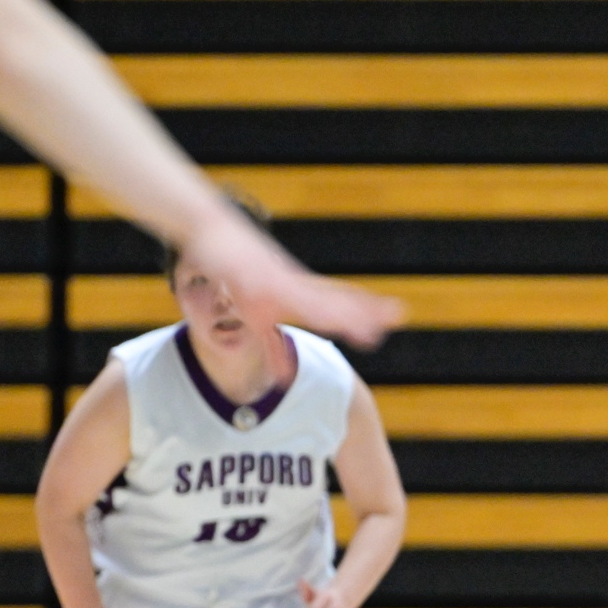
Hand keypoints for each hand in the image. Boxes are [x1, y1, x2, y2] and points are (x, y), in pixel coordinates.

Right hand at [173, 210, 403, 350]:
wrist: (211, 227)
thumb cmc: (238, 271)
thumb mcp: (257, 317)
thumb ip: (273, 347)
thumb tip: (284, 380)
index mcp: (297, 291)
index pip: (336, 302)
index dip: (362, 311)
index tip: (388, 323)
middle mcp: (290, 285)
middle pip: (331, 300)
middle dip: (361, 309)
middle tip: (396, 315)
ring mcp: (269, 281)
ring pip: (302, 298)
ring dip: (323, 308)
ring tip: (346, 320)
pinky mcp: (243, 278)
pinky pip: (258, 292)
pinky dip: (266, 297)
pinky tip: (275, 300)